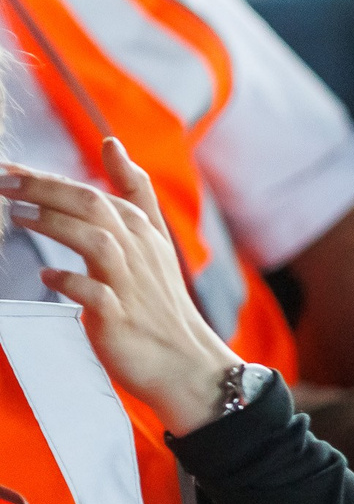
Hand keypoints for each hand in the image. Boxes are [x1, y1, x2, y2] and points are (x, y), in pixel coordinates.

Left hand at [0, 140, 242, 433]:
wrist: (185, 361)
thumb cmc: (159, 300)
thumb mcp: (153, 237)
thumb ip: (134, 190)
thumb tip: (111, 142)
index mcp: (143, 230)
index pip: (96, 192)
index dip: (50, 178)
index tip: (7, 169)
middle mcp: (138, 250)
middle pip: (92, 206)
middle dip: (44, 190)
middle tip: (1, 183)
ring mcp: (130, 283)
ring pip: (94, 239)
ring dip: (54, 224)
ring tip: (16, 216)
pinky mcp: (120, 316)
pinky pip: (94, 292)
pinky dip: (69, 280)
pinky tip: (47, 275)